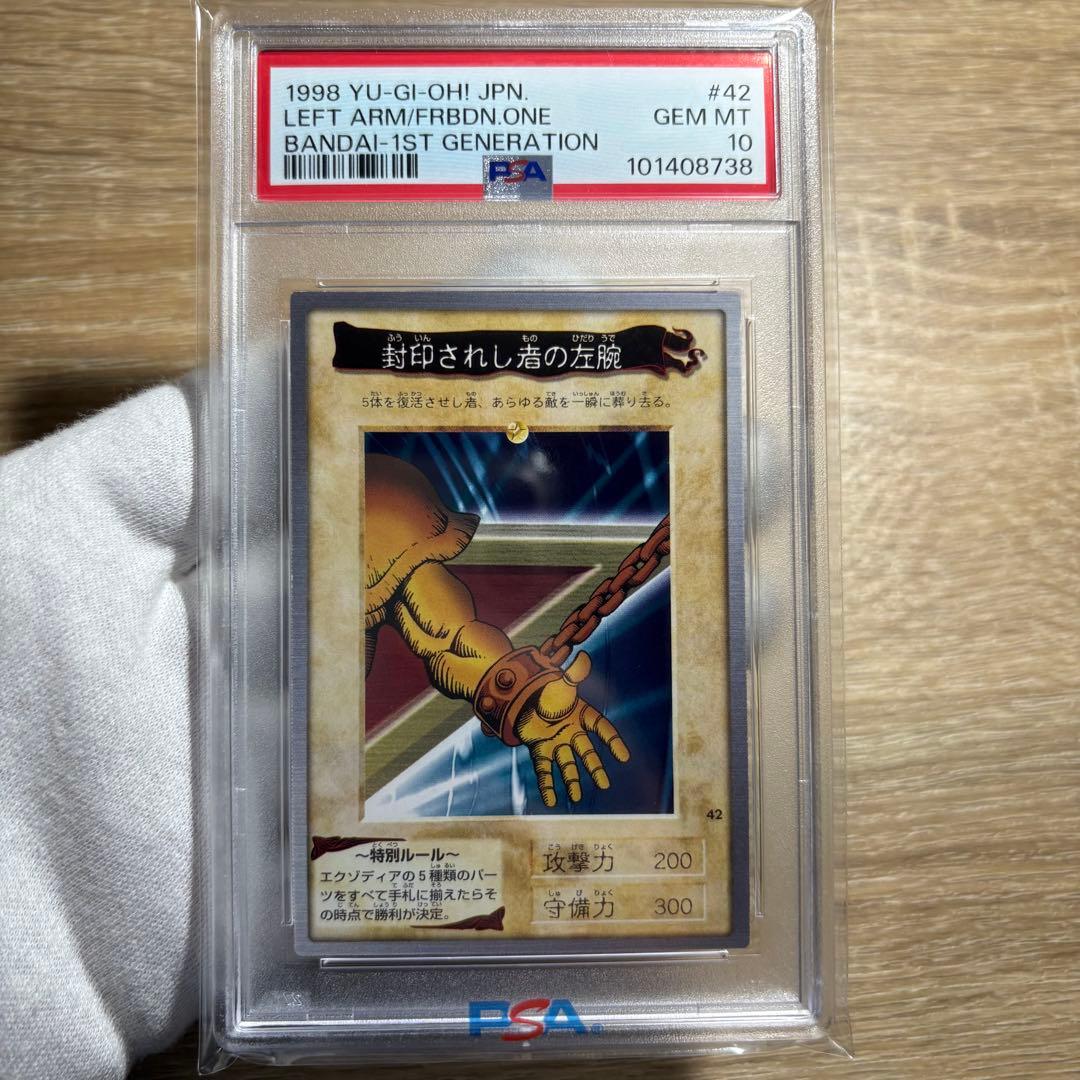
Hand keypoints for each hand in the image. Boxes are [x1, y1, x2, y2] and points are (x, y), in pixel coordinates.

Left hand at [513, 652, 630, 807]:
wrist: (525, 696)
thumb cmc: (547, 690)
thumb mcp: (561, 683)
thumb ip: (574, 674)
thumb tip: (584, 658)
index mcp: (582, 715)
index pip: (601, 728)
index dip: (612, 742)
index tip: (623, 757)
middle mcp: (571, 732)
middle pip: (586, 752)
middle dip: (594, 768)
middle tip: (604, 784)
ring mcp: (556, 742)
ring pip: (566, 764)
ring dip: (572, 781)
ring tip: (577, 797)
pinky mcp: (539, 750)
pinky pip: (544, 770)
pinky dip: (547, 785)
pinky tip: (551, 801)